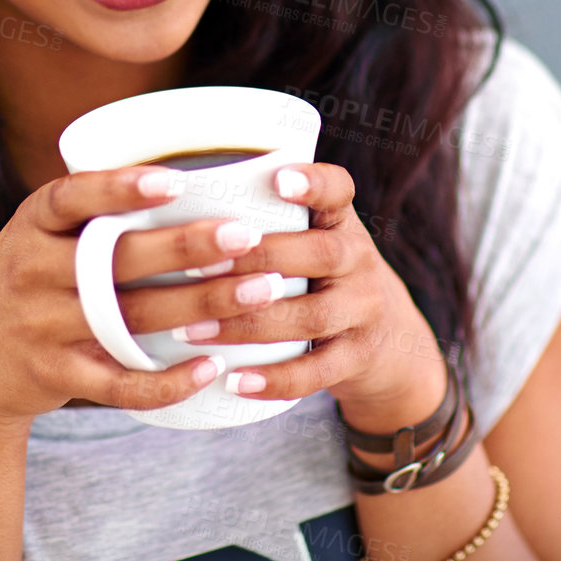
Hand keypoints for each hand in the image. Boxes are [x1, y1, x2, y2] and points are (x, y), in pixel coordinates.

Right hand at [0, 166, 274, 435]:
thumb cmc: (29, 279)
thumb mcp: (39, 233)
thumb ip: (93, 208)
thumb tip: (191, 166)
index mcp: (31, 225)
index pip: (72, 198)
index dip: (121, 188)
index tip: (176, 180)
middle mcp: (32, 272)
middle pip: (117, 260)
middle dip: (188, 247)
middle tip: (247, 237)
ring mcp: (42, 327)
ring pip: (130, 318)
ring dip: (201, 306)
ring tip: (259, 292)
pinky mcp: (55, 377)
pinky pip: (119, 383)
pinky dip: (167, 381)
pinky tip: (211, 367)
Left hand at [138, 162, 450, 423]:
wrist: (391, 346)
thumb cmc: (323, 281)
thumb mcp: (314, 241)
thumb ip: (268, 220)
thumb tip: (169, 197)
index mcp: (341, 224)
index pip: (338, 191)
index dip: (313, 183)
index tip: (278, 179)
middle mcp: (359, 261)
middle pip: (320, 253)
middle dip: (260, 258)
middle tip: (200, 265)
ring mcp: (363, 311)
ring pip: (311, 316)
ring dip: (249, 323)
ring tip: (194, 329)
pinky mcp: (358, 359)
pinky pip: (317, 372)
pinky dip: (275, 380)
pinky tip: (234, 381)